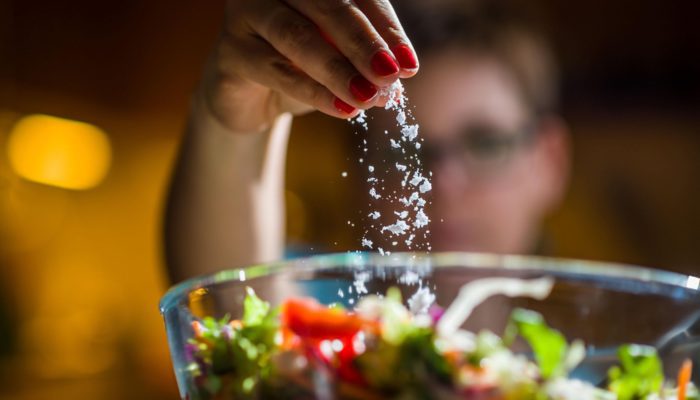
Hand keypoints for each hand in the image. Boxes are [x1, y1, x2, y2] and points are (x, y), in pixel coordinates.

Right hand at [197, 0, 418, 132]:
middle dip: (364, 43)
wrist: (249, 97)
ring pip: (298, 36)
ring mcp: (246, 13)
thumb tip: (396, 78)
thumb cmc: (300, 68)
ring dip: (338, 69)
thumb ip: (364, 62)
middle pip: (327, 6)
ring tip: (368, 97)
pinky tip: (343, 109)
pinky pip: (276, 69)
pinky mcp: (230, 50)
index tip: (408, 65)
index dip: (385, 27)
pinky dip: (314, 91)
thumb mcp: (338, 61)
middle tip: (390, 75)